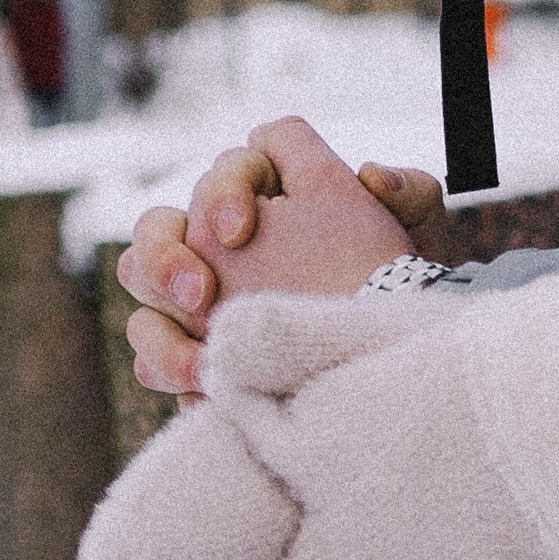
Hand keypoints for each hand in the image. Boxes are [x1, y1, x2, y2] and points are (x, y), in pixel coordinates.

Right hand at [118, 122, 440, 399]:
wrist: (385, 353)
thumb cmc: (398, 279)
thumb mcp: (418, 234)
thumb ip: (409, 192)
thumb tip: (373, 173)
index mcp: (271, 193)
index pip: (229, 167)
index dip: (225, 189)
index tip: (242, 229)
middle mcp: (222, 238)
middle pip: (158, 225)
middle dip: (166, 256)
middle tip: (202, 295)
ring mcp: (199, 294)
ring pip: (140, 285)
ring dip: (159, 326)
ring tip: (200, 362)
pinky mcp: (191, 348)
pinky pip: (149, 354)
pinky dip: (167, 369)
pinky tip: (205, 392)